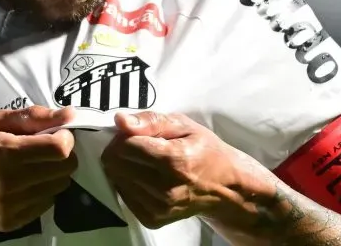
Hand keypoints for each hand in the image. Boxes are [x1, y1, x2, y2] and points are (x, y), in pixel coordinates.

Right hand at [0, 105, 77, 232]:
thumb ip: (31, 117)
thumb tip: (68, 115)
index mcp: (7, 153)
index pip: (60, 150)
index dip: (64, 138)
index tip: (56, 133)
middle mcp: (12, 183)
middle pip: (64, 170)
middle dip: (62, 155)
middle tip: (45, 148)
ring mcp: (11, 206)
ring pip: (58, 188)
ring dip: (53, 174)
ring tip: (32, 165)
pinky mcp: (10, 222)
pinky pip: (45, 205)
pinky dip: (42, 191)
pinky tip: (24, 182)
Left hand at [101, 111, 275, 229]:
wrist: (225, 187)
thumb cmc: (205, 151)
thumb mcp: (184, 125)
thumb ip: (151, 121)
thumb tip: (120, 120)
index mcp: (173, 160)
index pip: (124, 146)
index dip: (123, 135)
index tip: (134, 133)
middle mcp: (164, 188)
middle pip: (115, 164)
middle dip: (119, 150)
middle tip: (138, 146)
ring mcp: (158, 207)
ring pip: (116, 180)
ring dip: (123, 167)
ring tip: (144, 162)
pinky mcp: (153, 219)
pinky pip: (123, 196)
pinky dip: (128, 184)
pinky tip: (145, 177)